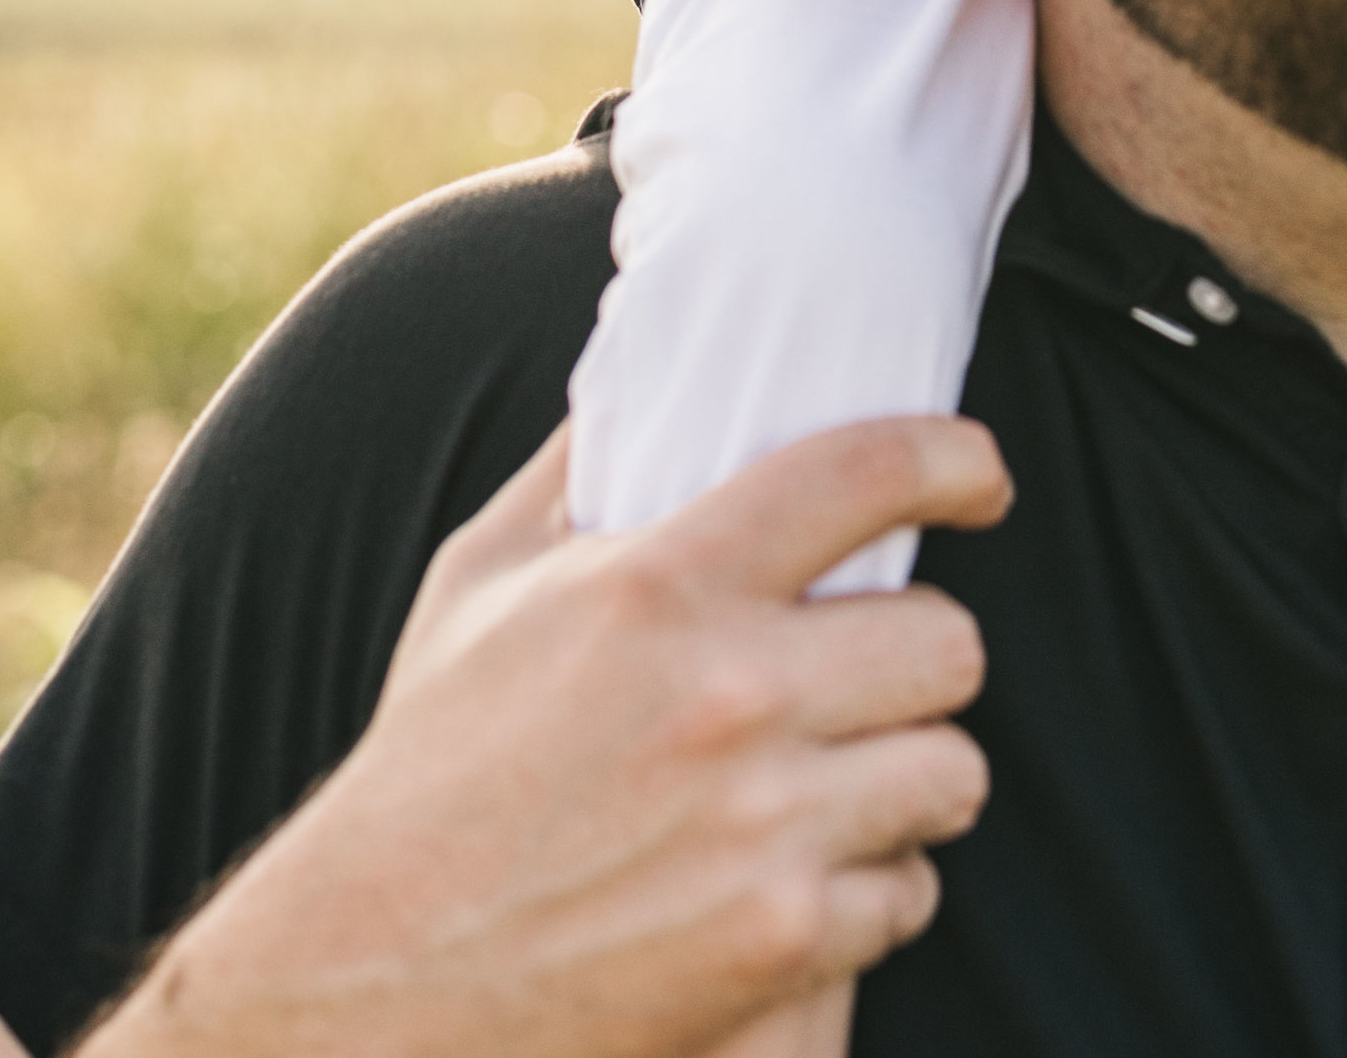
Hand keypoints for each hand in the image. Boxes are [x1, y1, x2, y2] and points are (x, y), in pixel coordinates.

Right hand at [94, 415, 1011, 1057]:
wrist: (369, 981)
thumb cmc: (430, 766)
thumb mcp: (480, 584)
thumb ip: (577, 465)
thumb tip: (641, 365)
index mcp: (659, 582)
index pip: (867, 471)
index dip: (953, 457)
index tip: (977, 476)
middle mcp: (728, 692)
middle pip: (949, 640)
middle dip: (922, 657)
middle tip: (880, 674)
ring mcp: (763, 824)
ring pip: (952, 770)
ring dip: (914, 777)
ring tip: (855, 779)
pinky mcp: (778, 941)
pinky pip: (909, 894)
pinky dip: (875, 892)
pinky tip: (809, 878)